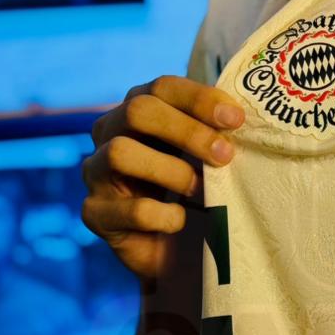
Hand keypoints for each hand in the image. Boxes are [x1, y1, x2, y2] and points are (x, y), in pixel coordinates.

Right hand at [81, 75, 245, 279]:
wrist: (174, 247)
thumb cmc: (193, 188)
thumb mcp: (204, 154)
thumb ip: (215, 132)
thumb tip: (240, 117)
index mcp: (138, 109)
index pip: (162, 87)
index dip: (199, 98)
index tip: (235, 119)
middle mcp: (109, 133)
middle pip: (137, 110)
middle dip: (186, 131)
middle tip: (224, 155)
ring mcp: (95, 172)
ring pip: (119, 152)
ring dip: (170, 170)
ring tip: (201, 190)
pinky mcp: (95, 213)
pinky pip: (128, 208)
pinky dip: (162, 215)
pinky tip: (180, 220)